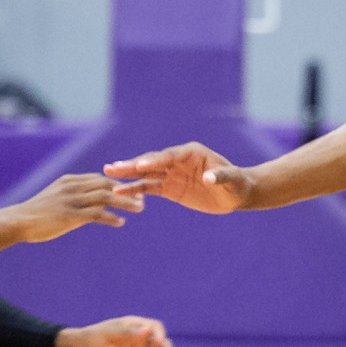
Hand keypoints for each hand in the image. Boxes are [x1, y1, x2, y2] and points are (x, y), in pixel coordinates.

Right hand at [0, 174, 146, 242]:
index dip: (120, 184)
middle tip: (143, 199)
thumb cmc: (39, 212)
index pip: (101, 178)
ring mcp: (71, 200)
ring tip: (140, 209)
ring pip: (105, 197)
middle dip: (127, 191)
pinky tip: (120, 223)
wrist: (17, 221)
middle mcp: (72, 187)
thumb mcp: (59, 198)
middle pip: (107, 184)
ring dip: (125, 202)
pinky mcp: (69, 215)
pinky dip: (111, 218)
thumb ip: (77, 195)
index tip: (135, 190)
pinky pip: (96, 214)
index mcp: (71, 181)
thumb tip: (97, 201)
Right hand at [103, 142, 254, 214]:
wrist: (237, 194)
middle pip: (152, 161)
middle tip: (112, 168)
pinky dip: (135, 189)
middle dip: (133, 165)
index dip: (155, 160)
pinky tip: (119, 191)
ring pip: (146, 173)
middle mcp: (177, 160)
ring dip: (128, 175)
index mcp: (191, 152)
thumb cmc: (237, 183)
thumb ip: (221, 176)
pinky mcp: (169, 188)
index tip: (140, 166)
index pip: (169, 155)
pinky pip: (150, 187)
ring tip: (108, 175)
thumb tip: (209, 178)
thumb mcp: (232, 179)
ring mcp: (171, 173)